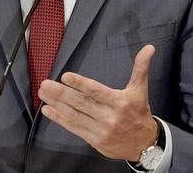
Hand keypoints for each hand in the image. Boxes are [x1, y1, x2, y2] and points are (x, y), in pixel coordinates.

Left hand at [37, 44, 159, 160]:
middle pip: (81, 103)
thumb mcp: (140, 90)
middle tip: (45, 84)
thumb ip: (140, 68)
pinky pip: (74, 128)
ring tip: (43, 93)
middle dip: (61, 93)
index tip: (65, 76)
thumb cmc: (139, 113)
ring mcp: (100, 130)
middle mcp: (109, 116)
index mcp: (119, 102)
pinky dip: (59, 119)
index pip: (96, 91)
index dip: (80, 84)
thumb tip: (149, 48)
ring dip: (56, 104)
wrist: (144, 144)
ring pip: (74, 115)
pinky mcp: (94, 140)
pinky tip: (48, 110)